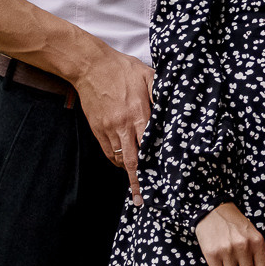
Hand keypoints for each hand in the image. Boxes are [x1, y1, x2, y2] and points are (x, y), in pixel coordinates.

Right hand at [72, 45, 151, 205]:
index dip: (154, 165)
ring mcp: (108, 128)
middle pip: (132, 160)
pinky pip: (108, 151)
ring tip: (137, 183)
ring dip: (128, 171)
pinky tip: (124, 163)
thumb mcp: (148, 76)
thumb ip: (162, 94)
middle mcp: (123, 125)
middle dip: (137, 181)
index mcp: (139, 113)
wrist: (90, 66)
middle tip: (142, 199)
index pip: (148, 147)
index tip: (160, 180)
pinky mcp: (97, 128)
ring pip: (119, 157)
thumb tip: (175, 109)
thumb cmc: (122, 69)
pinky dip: (116, 159)